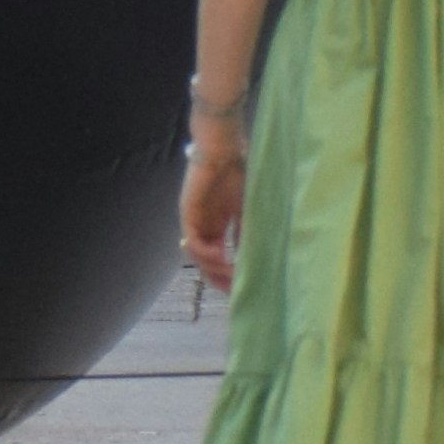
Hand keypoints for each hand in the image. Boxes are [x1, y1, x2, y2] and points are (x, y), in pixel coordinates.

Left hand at [181, 130, 246, 293]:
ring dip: (214, 270)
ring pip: (198, 256)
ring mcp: (194, 220)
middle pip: (205, 263)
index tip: (243, 289)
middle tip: (236, 293)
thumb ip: (246, 233)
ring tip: (233, 278)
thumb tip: (255, 259)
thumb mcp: (247, 210)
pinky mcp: (188, 213)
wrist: (223, 149)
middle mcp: (203, 226)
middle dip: (219, 280)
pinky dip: (206, 254)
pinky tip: (222, 258)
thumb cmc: (237, 174)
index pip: (217, 259)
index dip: (228, 275)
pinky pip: (193, 240)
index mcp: (216, 226)